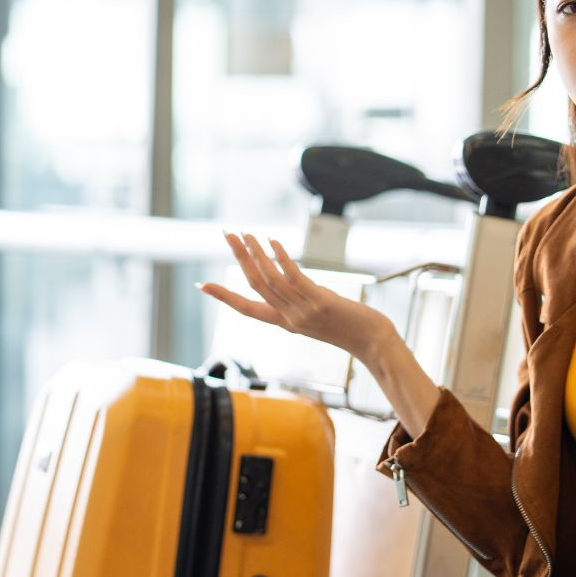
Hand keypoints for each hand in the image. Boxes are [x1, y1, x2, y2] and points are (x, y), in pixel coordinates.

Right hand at [199, 232, 395, 362]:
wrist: (373, 343)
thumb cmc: (350, 327)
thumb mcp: (319, 316)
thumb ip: (301, 302)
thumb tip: (292, 281)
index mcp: (285, 322)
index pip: (246, 309)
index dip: (223, 297)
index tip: (202, 285)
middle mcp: (289, 318)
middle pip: (255, 285)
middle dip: (239, 258)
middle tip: (226, 235)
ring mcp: (303, 311)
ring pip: (270, 280)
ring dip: (255, 254)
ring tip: (244, 233)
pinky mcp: (319, 302)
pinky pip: (294, 277)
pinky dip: (280, 258)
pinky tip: (273, 241)